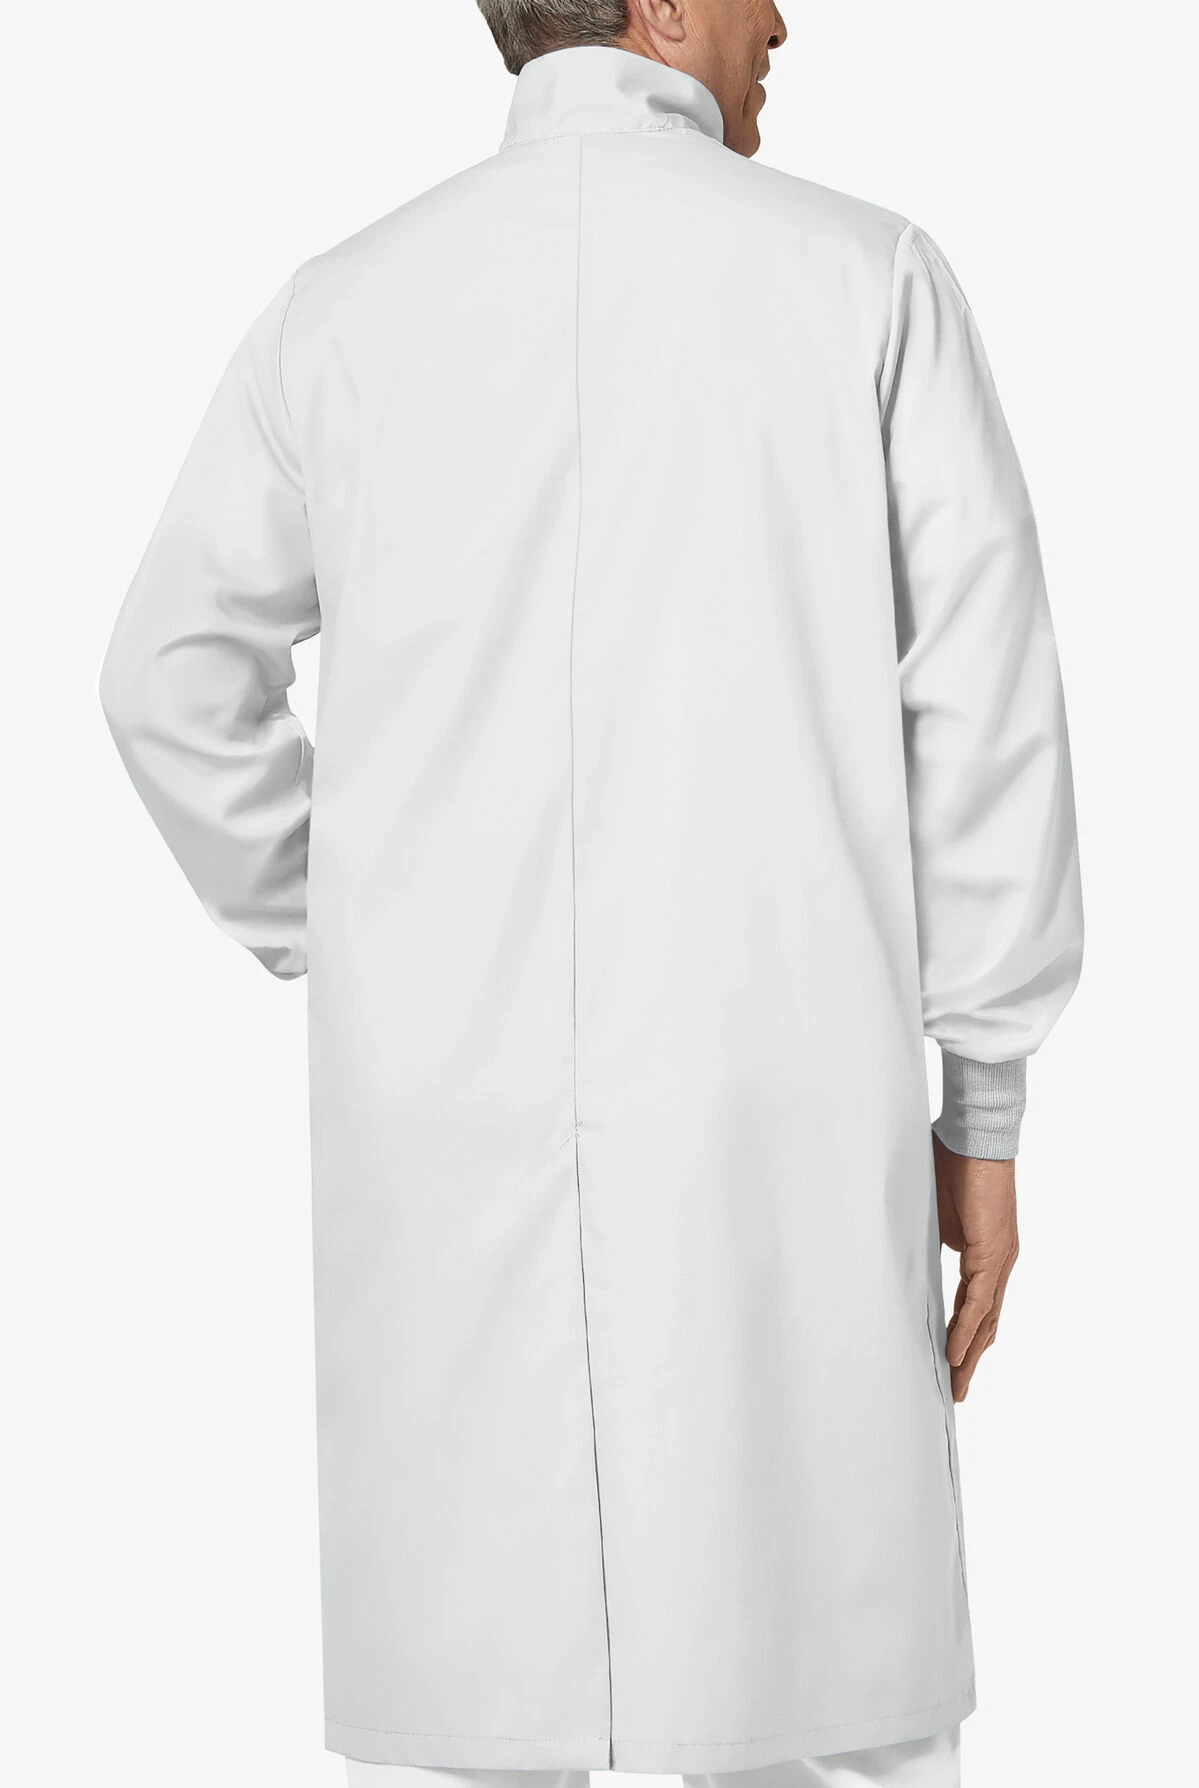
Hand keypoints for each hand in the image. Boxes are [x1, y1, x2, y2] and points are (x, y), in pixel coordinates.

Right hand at [934, 1133, 1019, 1402]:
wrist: (976, 1136)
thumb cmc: (954, 1161)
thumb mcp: (933, 1211)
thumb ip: (925, 1236)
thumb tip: (900, 1249)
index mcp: (986, 1253)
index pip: (976, 1305)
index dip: (964, 1335)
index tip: (950, 1361)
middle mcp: (999, 1262)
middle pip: (986, 1322)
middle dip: (970, 1359)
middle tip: (956, 1390)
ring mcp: (999, 1259)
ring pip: (986, 1320)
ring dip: (969, 1355)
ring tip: (956, 1384)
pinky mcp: (993, 1253)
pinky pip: (979, 1302)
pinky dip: (967, 1329)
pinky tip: (957, 1354)